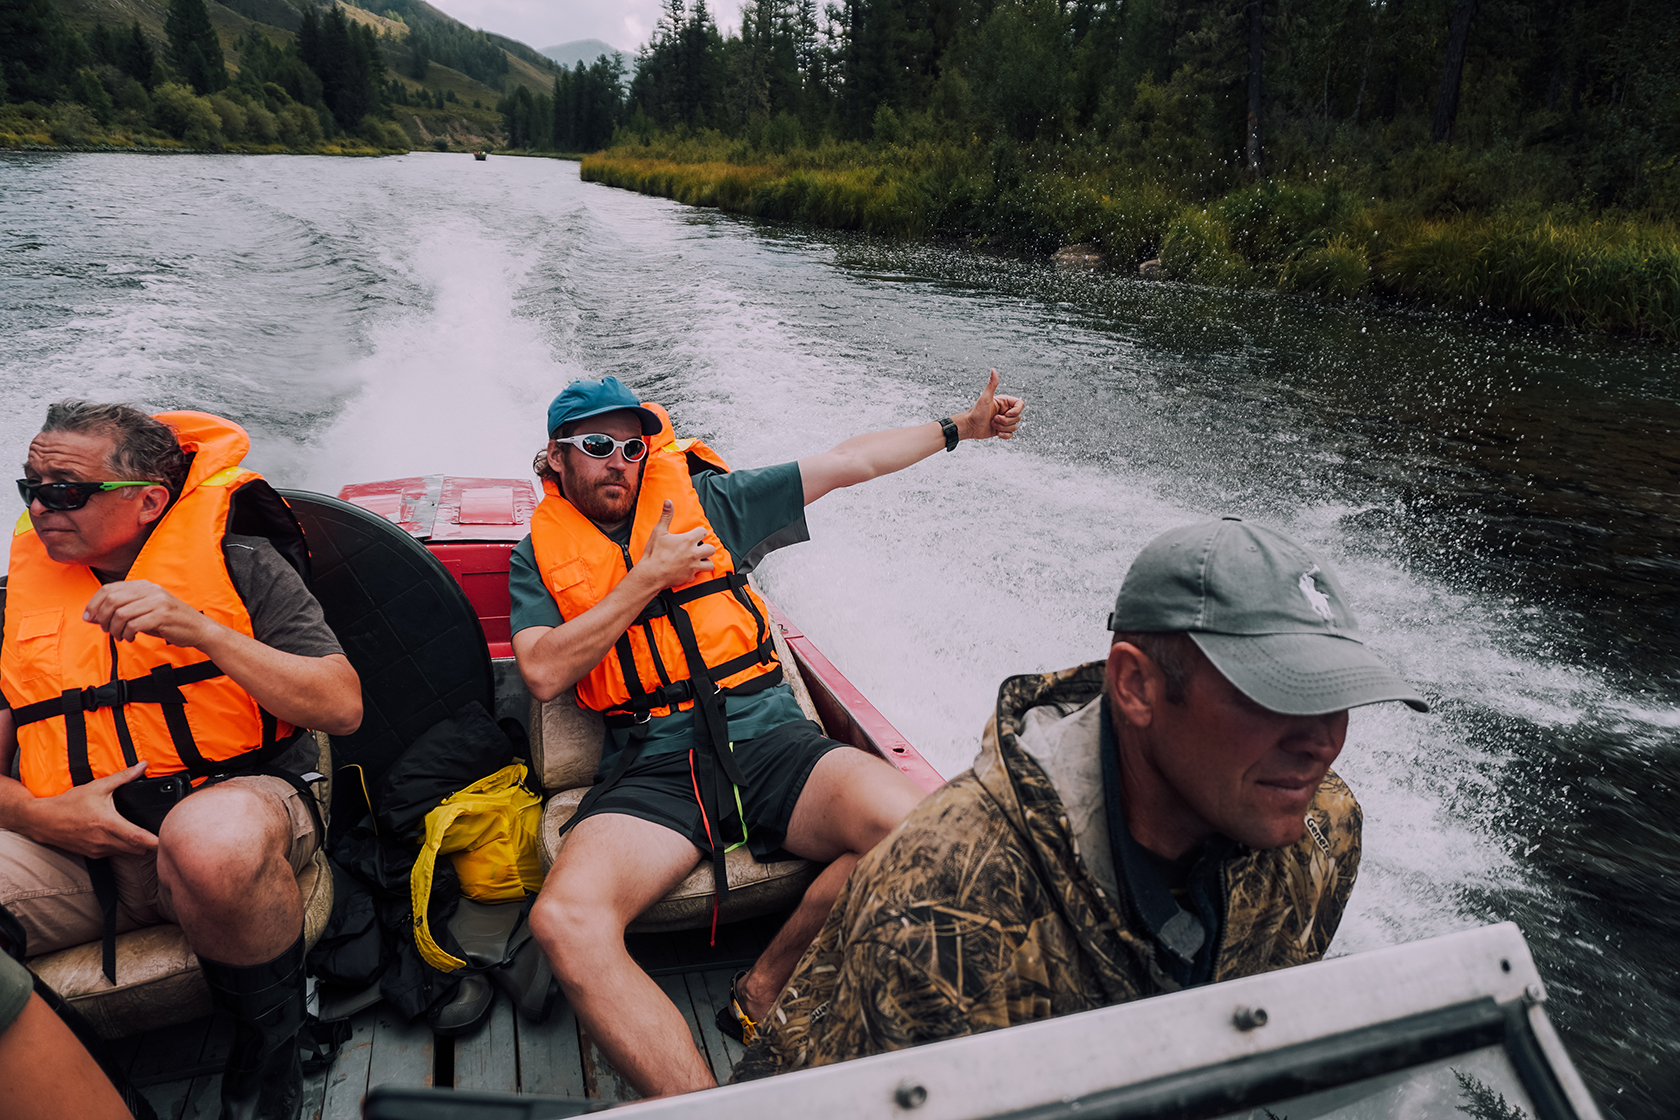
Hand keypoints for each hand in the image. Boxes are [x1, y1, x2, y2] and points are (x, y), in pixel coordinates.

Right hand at [22, 761, 158, 856]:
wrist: (42, 820)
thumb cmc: (68, 804)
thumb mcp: (97, 787)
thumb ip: (123, 777)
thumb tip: (142, 766)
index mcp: (108, 824)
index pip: (138, 838)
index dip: (155, 842)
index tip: (169, 840)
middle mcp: (104, 841)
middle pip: (137, 850)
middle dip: (151, 845)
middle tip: (163, 834)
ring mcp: (98, 850)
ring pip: (127, 854)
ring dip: (138, 847)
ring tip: (146, 836)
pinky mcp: (92, 854)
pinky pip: (115, 854)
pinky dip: (123, 848)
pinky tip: (125, 837)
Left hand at [83, 580, 216, 646]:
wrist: (199, 629)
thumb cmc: (171, 622)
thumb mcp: (145, 611)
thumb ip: (122, 610)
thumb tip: (94, 616)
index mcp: (145, 586)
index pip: (109, 589)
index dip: (94, 604)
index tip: (89, 618)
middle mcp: (150, 590)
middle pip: (112, 599)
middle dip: (103, 617)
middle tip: (105, 629)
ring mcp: (157, 602)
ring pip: (120, 613)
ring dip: (115, 629)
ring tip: (119, 636)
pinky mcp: (162, 616)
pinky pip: (133, 624)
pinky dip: (127, 634)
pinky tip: (130, 638)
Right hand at [639, 500, 714, 589]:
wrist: (651, 574)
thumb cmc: (654, 553)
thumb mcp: (659, 532)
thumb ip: (666, 516)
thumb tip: (668, 502)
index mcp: (688, 541)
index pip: (703, 532)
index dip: (699, 532)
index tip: (695, 534)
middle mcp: (694, 553)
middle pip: (711, 549)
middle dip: (706, 548)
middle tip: (698, 548)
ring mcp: (693, 566)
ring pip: (710, 564)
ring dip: (705, 561)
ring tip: (698, 560)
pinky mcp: (690, 577)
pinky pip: (697, 575)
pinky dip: (694, 573)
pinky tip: (687, 570)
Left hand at [956, 370, 1025, 441]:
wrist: (969, 426)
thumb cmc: (976, 412)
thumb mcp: (985, 397)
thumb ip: (992, 384)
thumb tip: (993, 370)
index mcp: (1004, 402)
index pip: (1020, 404)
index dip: (1016, 410)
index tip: (1007, 413)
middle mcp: (1005, 410)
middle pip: (1018, 417)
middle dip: (1006, 421)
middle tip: (993, 419)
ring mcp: (1004, 420)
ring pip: (1015, 426)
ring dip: (1003, 427)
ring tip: (992, 424)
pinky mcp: (1002, 429)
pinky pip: (1011, 434)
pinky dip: (1005, 435)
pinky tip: (997, 433)